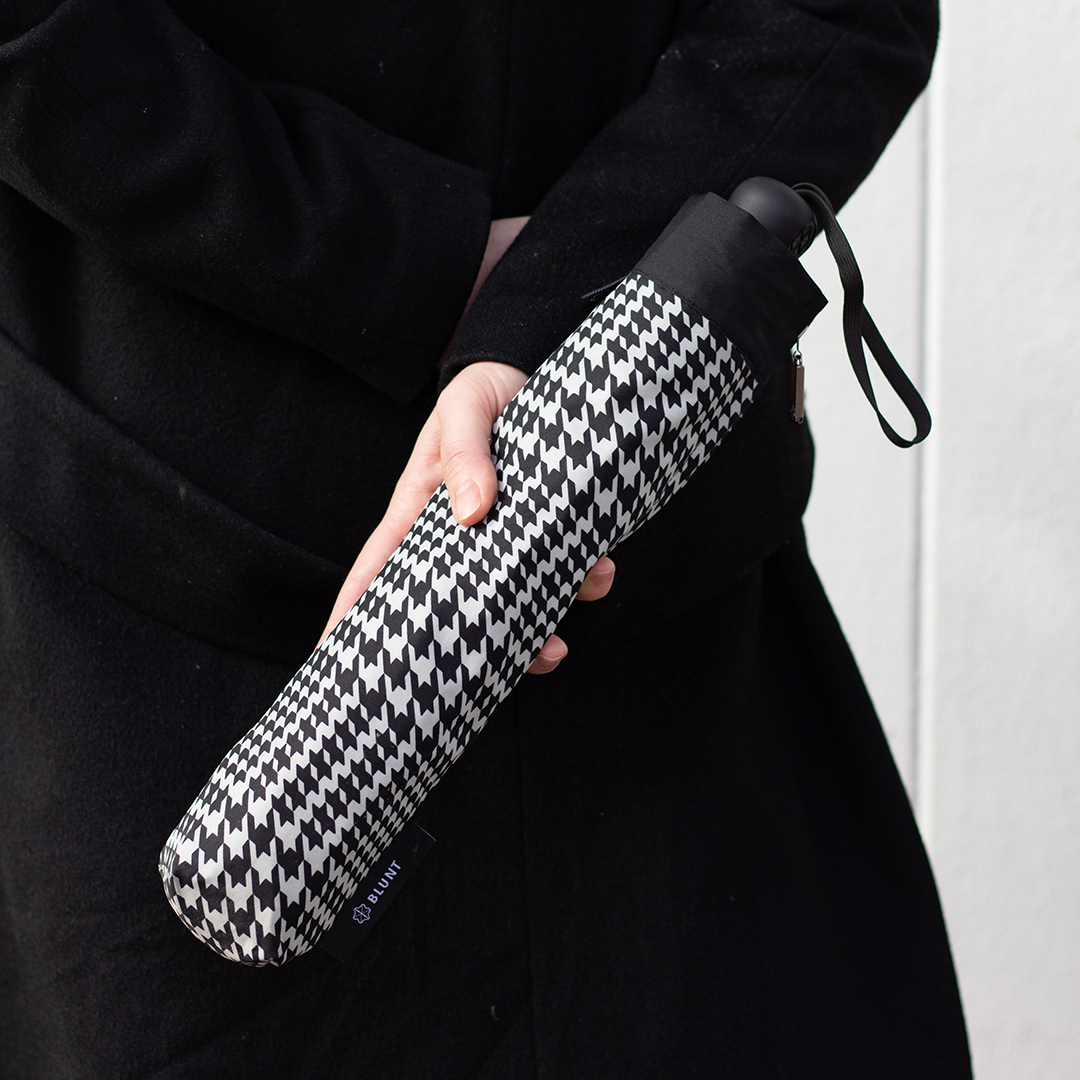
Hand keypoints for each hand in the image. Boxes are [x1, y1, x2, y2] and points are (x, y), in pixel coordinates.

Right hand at [318, 360, 615, 672]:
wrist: (541, 366)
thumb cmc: (489, 387)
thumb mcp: (467, 408)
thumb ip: (464, 454)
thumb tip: (472, 513)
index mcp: (420, 510)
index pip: (376, 571)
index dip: (352, 618)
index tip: (332, 664)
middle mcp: (460, 535)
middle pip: (452, 607)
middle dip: (467, 651)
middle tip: (487, 682)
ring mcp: (506, 538)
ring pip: (514, 602)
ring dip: (537, 631)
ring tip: (558, 645)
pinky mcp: (550, 530)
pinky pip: (566, 573)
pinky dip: (585, 582)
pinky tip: (600, 572)